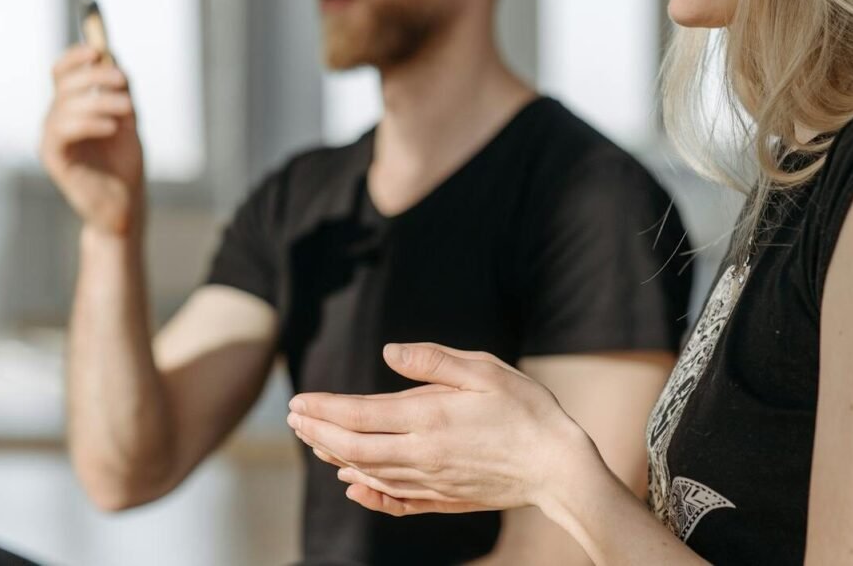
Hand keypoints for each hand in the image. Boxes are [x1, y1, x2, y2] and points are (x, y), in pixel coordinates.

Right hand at [40, 44, 144, 236]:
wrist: (124, 201)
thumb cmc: (124, 161)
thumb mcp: (128, 118)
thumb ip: (119, 90)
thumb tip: (112, 56)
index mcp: (70, 106)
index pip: (62, 72)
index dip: (75, 57)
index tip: (98, 50)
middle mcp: (55, 118)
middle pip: (64, 84)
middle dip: (95, 76)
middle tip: (123, 81)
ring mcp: (51, 138)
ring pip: (65, 106)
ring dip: (100, 101)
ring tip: (128, 110)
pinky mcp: (52, 158)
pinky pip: (63, 131)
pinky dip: (89, 123)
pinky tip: (112, 128)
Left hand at [287, 343, 602, 518]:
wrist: (558, 465)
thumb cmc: (526, 408)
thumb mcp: (483, 369)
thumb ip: (432, 361)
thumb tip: (388, 352)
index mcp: (428, 417)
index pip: (358, 415)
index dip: (323, 409)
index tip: (298, 401)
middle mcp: (422, 454)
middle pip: (353, 448)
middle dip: (318, 434)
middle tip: (294, 421)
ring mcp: (431, 481)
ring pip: (369, 474)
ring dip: (336, 458)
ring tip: (314, 444)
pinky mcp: (444, 498)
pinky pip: (395, 500)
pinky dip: (368, 492)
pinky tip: (355, 485)